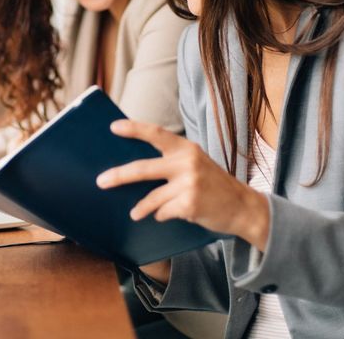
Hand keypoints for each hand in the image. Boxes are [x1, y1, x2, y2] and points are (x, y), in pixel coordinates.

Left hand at [96, 120, 269, 251]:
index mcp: (186, 148)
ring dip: (141, 208)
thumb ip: (171, 160)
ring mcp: (189, 184)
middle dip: (119, 175)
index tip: (113, 127)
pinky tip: (169, 215)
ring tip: (134, 213)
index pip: (156, 133)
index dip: (133, 128)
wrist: (242, 207)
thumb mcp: (195, 162)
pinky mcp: (190, 204)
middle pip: (143, 168)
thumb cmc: (212, 183)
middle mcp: (187, 162)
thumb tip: (135, 168)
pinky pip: (163, 212)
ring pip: (152, 198)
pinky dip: (162, 215)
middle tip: (101, 181)